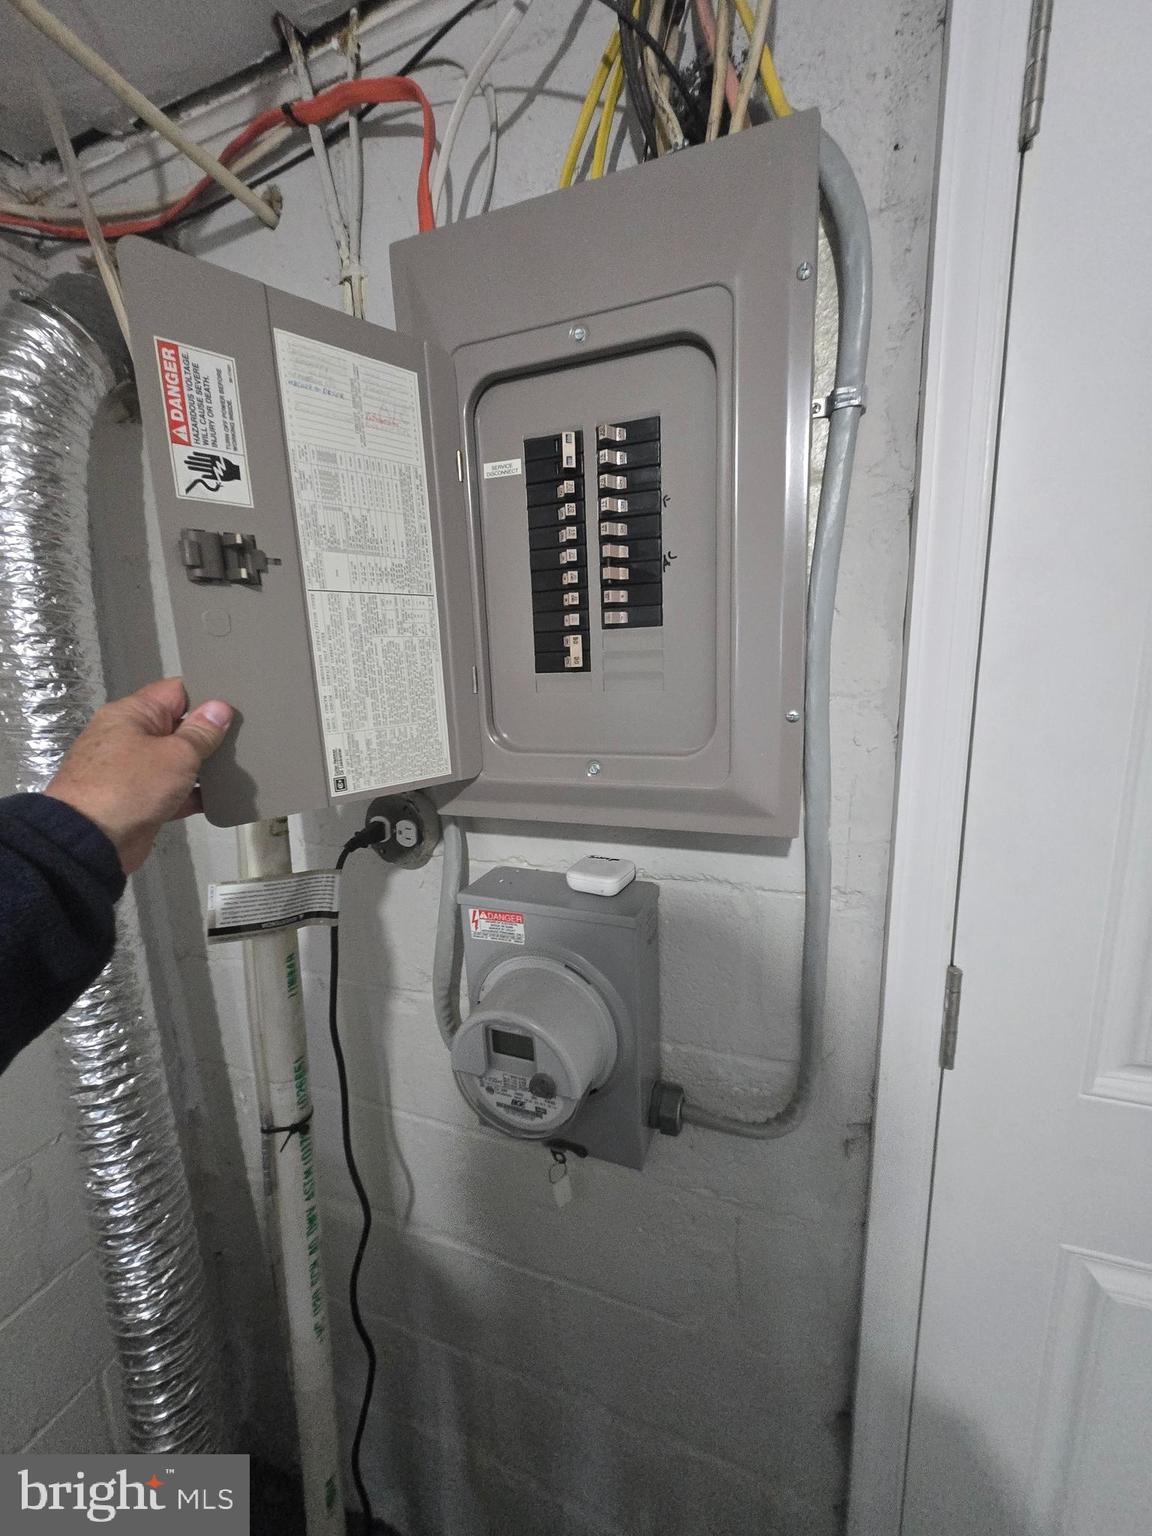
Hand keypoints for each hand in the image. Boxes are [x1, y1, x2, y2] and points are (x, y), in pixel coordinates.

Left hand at [45, 678, 234, 873]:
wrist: (91, 841)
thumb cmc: (131, 786)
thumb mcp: (175, 754)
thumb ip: (201, 732)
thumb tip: (219, 707)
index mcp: (132, 713)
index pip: (175, 691)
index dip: (206, 696)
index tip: (238, 704)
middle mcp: (129, 736)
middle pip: (177, 726)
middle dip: (209, 733)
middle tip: (248, 736)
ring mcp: (133, 771)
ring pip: (176, 760)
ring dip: (203, 766)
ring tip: (242, 766)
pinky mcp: (139, 801)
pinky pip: (172, 790)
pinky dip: (193, 793)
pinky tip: (222, 798)